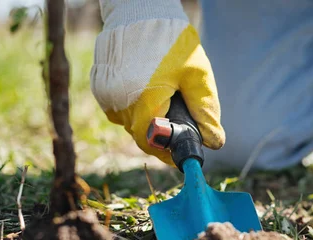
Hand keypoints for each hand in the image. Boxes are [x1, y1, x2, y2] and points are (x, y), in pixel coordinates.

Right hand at [90, 0, 224, 164]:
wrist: (139, 8)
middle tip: (176, 124)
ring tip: (162, 99)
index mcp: (143, 97)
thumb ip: (206, 110)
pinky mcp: (98, 84)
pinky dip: (131, 107)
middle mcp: (118, 98)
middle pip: (138, 133)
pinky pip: (116, 108)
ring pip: (126, 122)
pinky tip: (145, 89)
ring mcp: (104, 91)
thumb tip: (214, 142)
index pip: (150, 141)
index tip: (178, 153)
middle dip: (158, 135)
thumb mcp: (196, 75)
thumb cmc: (171, 40)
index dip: (165, 151)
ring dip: (144, 120)